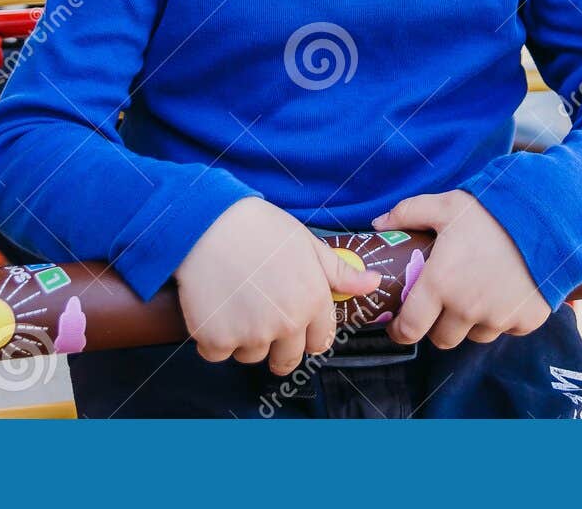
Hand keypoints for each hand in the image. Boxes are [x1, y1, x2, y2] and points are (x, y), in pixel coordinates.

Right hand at [174, 197, 380, 375]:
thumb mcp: (308, 244)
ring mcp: (250, 335)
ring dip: (243, 338)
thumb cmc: (260, 228)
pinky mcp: (216, 339)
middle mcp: (286, 324)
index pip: (319, 342)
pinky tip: (214, 306)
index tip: (293, 321)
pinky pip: (216, 353)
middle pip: (287, 360)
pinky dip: (213, 337)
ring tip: (236, 300)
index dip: (307, 334)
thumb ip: (340, 272)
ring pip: (251, 355)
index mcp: (312, 301)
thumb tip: (373, 283)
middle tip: (260, 314)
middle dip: (277, 345)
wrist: (207, 223)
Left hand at [371, 190, 548, 350]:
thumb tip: (378, 223)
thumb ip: (408, 213)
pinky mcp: (527, 320)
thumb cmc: (491, 211)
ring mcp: (499, 318)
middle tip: (443, 303)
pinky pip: (508, 329)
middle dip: (438, 325)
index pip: (410, 330)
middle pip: (442, 339)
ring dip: (471, 322)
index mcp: (441, 284)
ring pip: (475, 335)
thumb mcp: (446, 205)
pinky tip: (505, 292)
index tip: (401, 325)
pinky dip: (504, 318)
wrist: (547, 216)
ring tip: (478, 292)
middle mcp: (467, 308)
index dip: (401, 331)